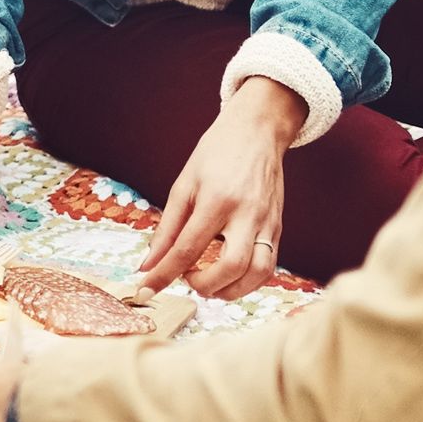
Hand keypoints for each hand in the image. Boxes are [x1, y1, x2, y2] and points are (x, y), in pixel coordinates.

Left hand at [140, 81, 303, 295]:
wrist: (258, 131)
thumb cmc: (217, 153)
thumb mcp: (184, 185)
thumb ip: (167, 228)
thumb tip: (148, 264)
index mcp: (217, 200)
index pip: (188, 248)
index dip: (163, 275)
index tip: (145, 290)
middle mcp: (247, 214)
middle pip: (232, 267)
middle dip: (205, 285)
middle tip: (186, 280)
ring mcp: (268, 223)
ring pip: (258, 273)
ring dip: (230, 290)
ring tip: (208, 283)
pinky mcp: (278, 228)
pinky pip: (269, 266)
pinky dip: (247, 282)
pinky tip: (228, 276)